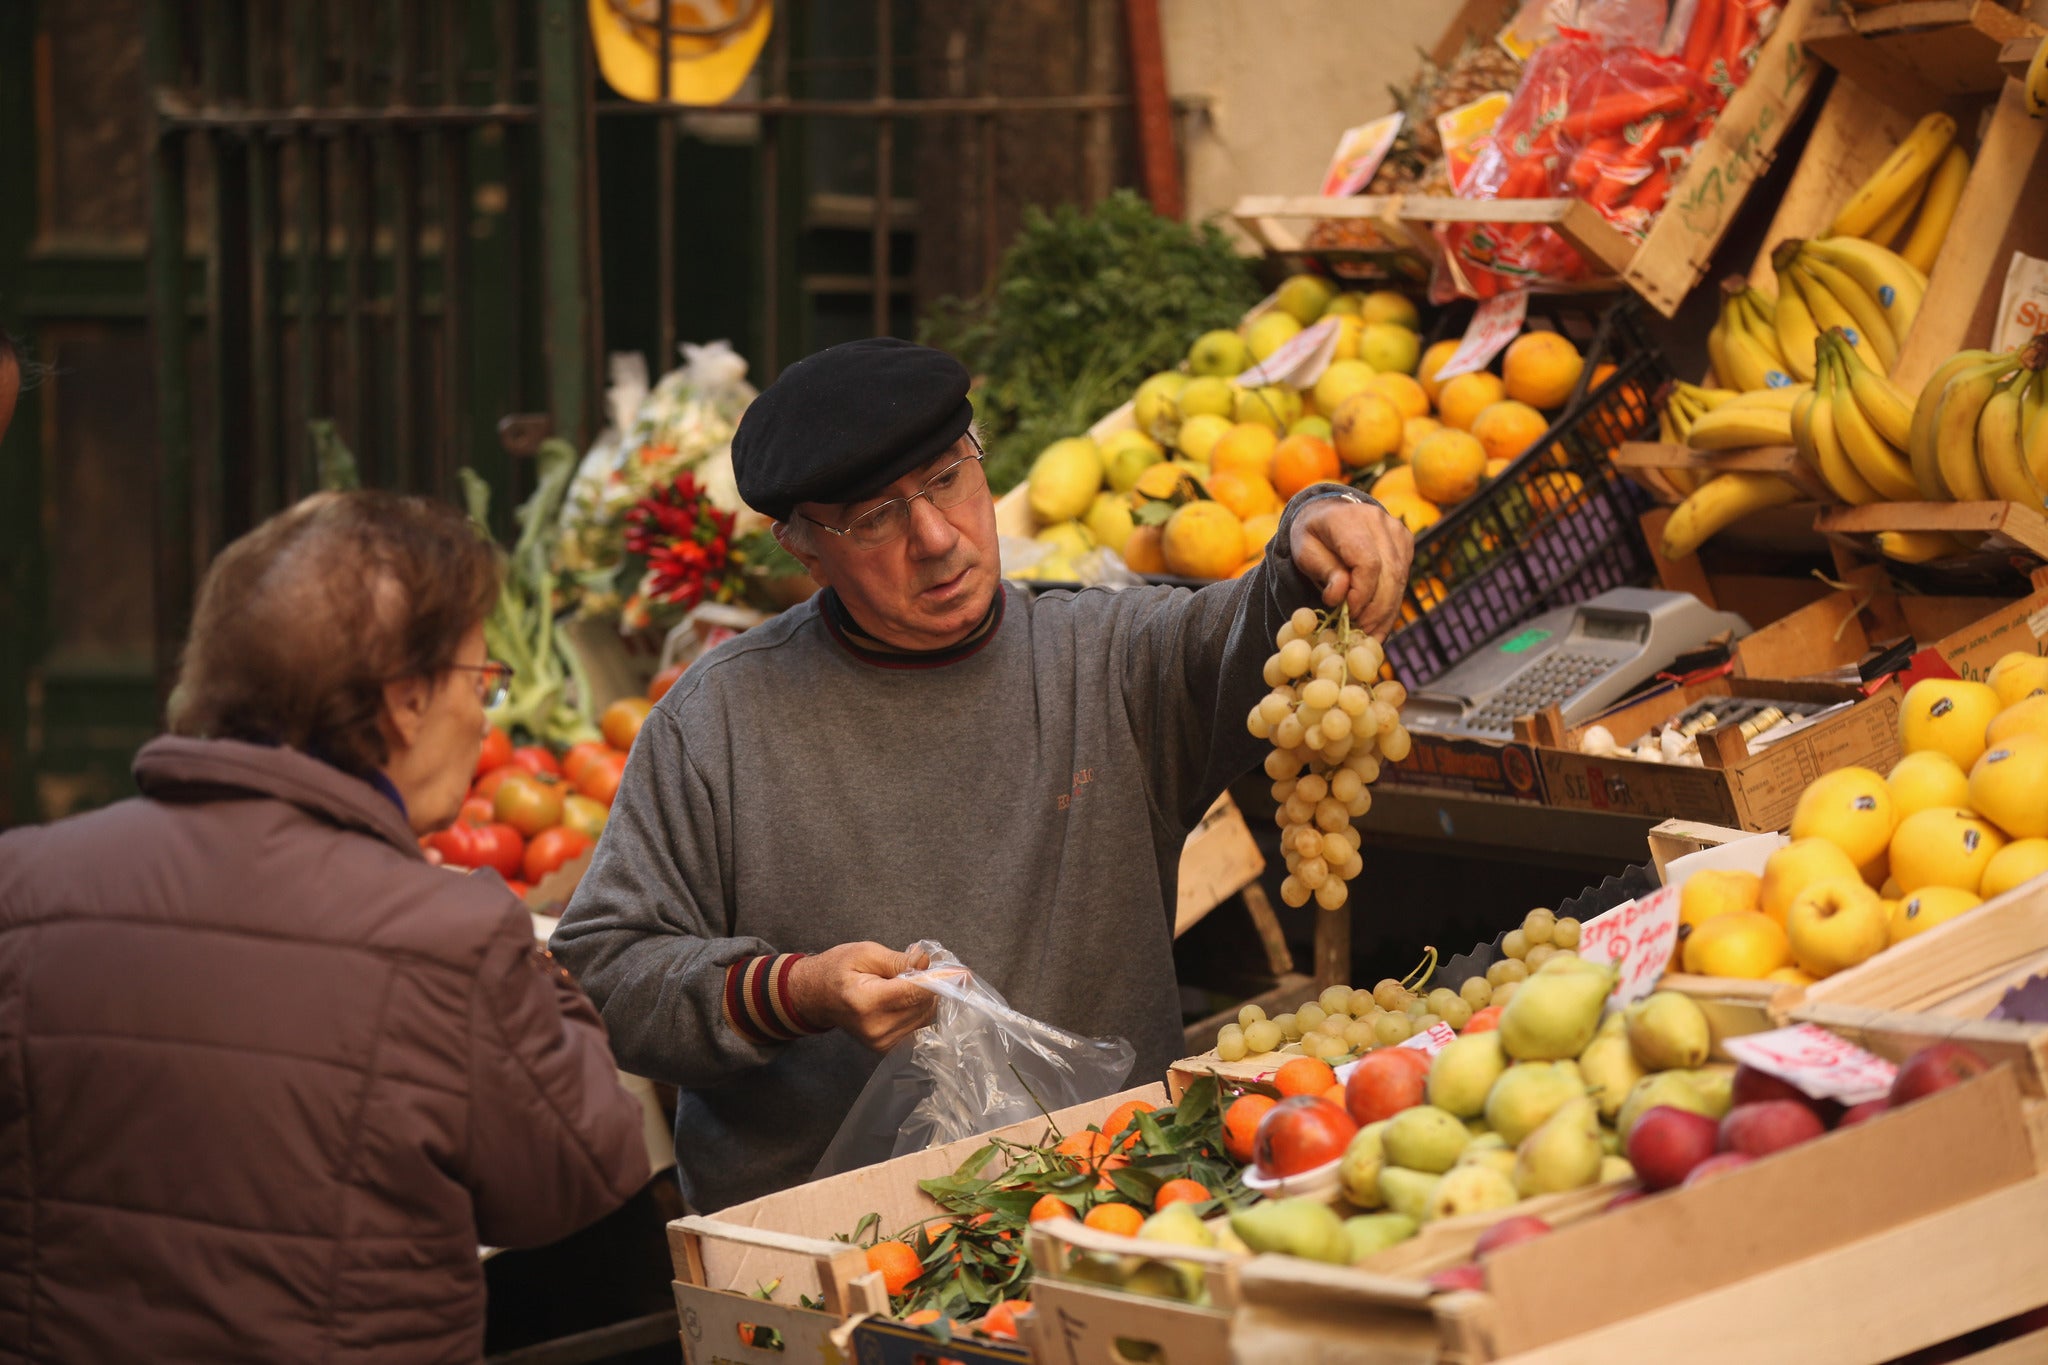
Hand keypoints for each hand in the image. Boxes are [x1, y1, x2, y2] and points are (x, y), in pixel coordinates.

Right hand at [788, 942, 936, 1052]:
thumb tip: (928, 963)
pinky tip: (910, 997)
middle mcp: (876, 1028)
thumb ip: (898, 960)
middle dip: (932, 985)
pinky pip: (919, 1028)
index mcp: (867, 1001)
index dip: (941, 981)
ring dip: (928, 998)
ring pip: (926, 1018)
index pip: (915, 992)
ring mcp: (882, 1043)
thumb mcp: (864, 953)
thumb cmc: (836, 970)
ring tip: (909, 981)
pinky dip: (921, 1011)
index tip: (962, 972)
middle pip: (924, 1005)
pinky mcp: (887, 1049)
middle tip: (924, 966)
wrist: (814, 997)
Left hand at [1288, 497, 1414, 637]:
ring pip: (1400, 578)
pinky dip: (1391, 604)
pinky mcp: (1406, 542)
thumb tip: (1340, 596)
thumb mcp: (1305, 552)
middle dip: (1375, 609)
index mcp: (1349, 519)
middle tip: (1361, 633)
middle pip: (1388, 573)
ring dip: (1385, 611)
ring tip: (1370, 634)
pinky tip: (1379, 624)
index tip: (1349, 613)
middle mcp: (1378, 521)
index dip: (1362, 593)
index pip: (1367, 562)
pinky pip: (1403, 578)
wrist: (1330, 513)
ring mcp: (1396, 531)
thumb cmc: (1314, 536)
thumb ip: (1324, 572)